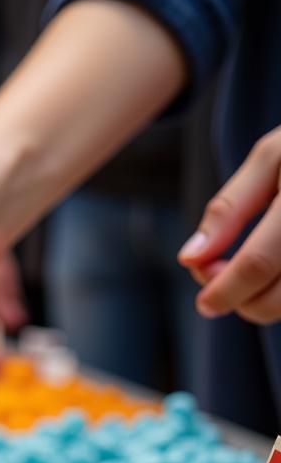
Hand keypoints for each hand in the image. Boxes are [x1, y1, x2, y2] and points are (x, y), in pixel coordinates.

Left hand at [179, 127, 280, 323]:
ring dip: (263, 303)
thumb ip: (228, 208)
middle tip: (221, 281)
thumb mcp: (270, 158)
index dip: (223, 290)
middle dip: (239, 302)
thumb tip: (190, 258)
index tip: (203, 302)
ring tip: (247, 273)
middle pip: (276, 299)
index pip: (257, 263)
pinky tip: (274, 273)